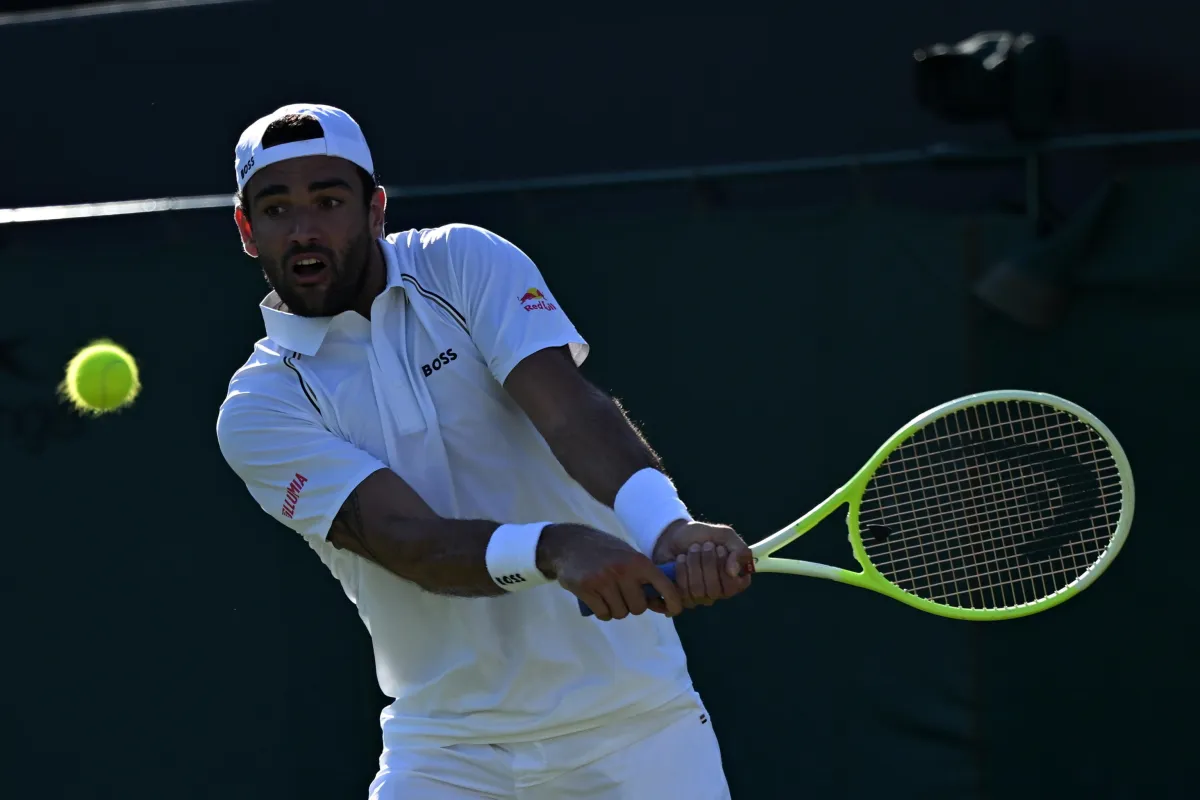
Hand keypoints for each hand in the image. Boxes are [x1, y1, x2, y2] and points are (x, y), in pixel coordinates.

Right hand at [537, 524, 683, 620]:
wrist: (570, 543)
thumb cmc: (605, 551)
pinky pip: (603, 614)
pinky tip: (598, 599)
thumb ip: (644, 577)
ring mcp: (604, 580)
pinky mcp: (586, 589)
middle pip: (639, 607)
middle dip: (632, 605)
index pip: (664, 586)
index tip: (673, 611)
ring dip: (616, 609)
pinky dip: (602, 611)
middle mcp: (623, 570)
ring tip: (608, 595)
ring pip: (620, 613)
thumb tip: (662, 604)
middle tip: (623, 595)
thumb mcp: (628, 555)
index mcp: (638, 561)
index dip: (673, 602)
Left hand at [651, 521, 752, 609]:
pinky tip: (681, 558)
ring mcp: (701, 597)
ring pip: (698, 590)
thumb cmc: (702, 536)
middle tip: (705, 545)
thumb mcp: (725, 535)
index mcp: (734, 578)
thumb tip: (734, 572)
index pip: (737, 586)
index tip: (721, 549)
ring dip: (694, 564)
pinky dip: (682, 570)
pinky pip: (683, 591)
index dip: (727, 568)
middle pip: (716, 590)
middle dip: (708, 563)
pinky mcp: (683, 597)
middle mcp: (719, 592)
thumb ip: (738, 550)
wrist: (674, 535)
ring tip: (692, 549)